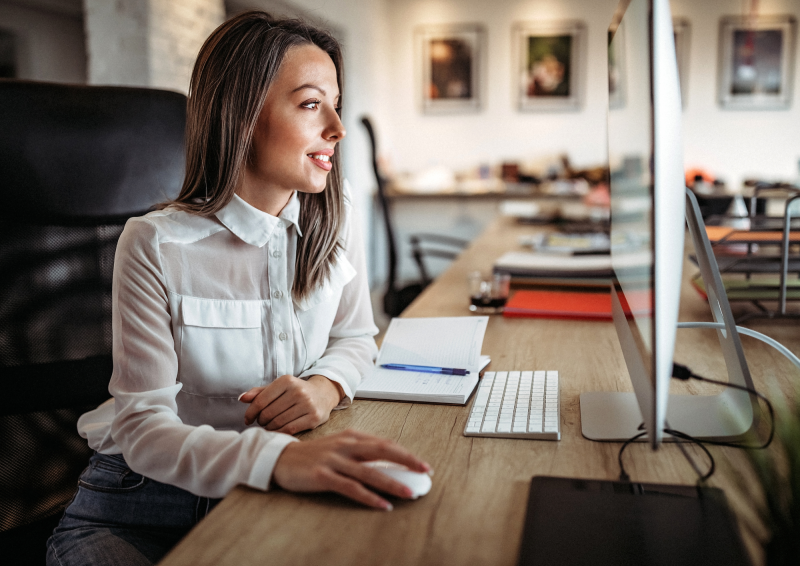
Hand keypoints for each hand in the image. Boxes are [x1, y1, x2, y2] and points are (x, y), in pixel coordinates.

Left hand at [239, 374, 342, 433]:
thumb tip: (242, 398)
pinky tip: (277, 430)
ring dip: (269, 427)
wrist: (324, 394)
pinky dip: (279, 432)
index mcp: (287, 380)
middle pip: (268, 413)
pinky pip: (290, 429)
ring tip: (269, 426)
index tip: (247, 419)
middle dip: (260, 420)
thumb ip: (260, 392)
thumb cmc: (296, 391)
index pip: (261, 400)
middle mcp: (298, 391)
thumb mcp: (279, 387)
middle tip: (261, 422)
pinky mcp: (314, 417)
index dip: (250, 412)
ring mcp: (307, 404)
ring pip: (278, 422)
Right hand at [272, 429, 431, 509]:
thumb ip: (361, 452)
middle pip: (382, 451)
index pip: (385, 443)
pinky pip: (351, 488)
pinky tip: (382, 505)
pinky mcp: (323, 476)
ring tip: (409, 493)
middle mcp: (345, 444)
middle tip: (425, 471)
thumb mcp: (339, 447)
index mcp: (352, 436)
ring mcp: (334, 460)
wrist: (281, 458)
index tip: (422, 464)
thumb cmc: (314, 455)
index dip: (405, 453)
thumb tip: (389, 465)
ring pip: (369, 472)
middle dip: (406, 461)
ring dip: (392, 483)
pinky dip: (369, 497)